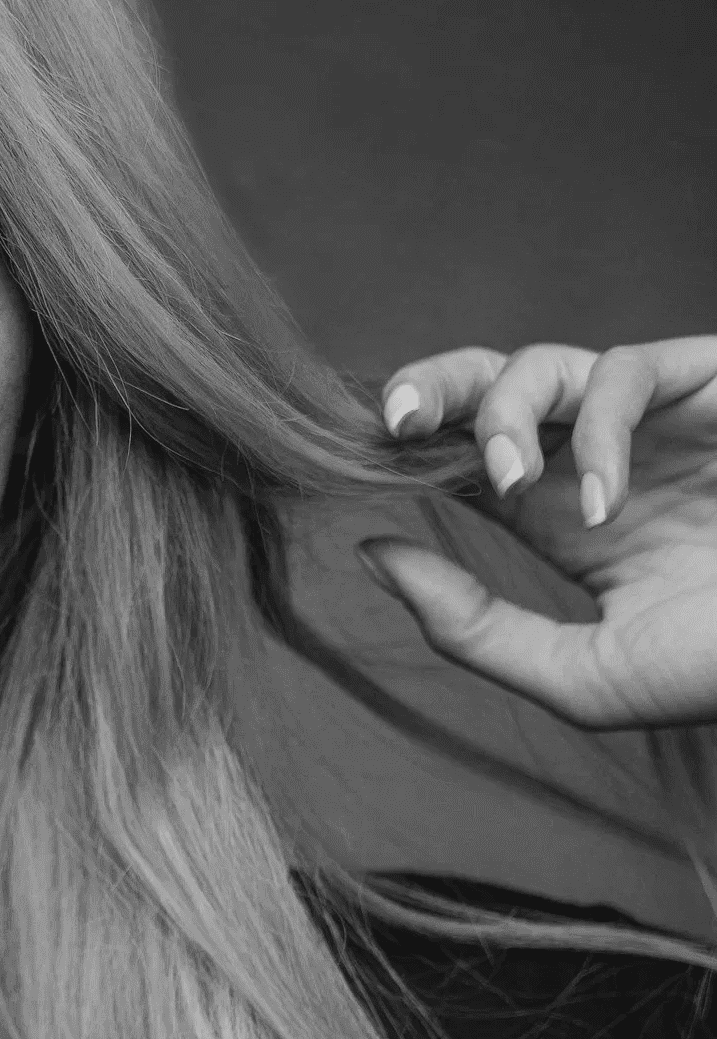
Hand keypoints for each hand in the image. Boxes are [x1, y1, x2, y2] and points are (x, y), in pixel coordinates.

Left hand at [358, 338, 716, 730]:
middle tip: (390, 424)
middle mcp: (598, 456)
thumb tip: (372, 553)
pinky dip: (593, 428)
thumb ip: (472, 627)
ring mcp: (653, 419)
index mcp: (562, 516)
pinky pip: (624, 370)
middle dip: (426, 387)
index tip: (356, 469)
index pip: (456, 458)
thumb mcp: (582, 675)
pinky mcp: (709, 384)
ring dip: (499, 411)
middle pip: (482, 386)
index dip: (402, 452)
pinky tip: (600, 501)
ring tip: (507, 480)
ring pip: (538, 362)